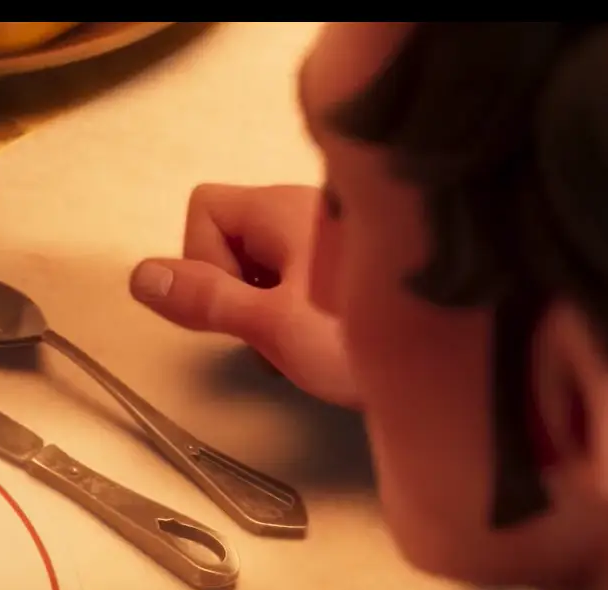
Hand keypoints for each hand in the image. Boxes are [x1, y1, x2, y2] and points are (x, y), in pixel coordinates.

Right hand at [130, 183, 359, 407]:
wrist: (466, 362)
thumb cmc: (368, 338)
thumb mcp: (275, 325)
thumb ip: (206, 300)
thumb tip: (141, 277)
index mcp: (284, 209)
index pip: (204, 208)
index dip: (205, 260)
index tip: (242, 304)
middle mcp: (309, 210)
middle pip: (232, 236)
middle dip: (238, 291)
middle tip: (277, 331)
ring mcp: (334, 237)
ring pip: (266, 263)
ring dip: (269, 307)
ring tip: (308, 342)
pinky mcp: (354, 267)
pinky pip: (301, 277)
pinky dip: (300, 312)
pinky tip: (330, 342)